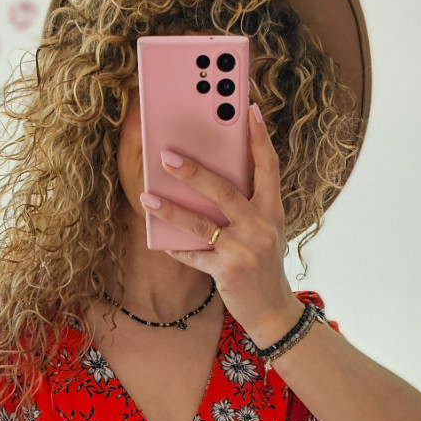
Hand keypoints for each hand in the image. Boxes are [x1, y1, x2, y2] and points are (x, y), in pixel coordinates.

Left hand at [140, 102, 299, 341]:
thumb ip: (246, 206)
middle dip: (194, 171)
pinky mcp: (228, 271)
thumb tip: (209, 179)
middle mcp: (262, 226)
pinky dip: (176, 247)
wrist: (273, 311)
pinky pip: (194, 255)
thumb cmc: (263, 264)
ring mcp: (245, 249)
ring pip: (202, 223)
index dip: (259, 137)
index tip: (249, 109)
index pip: (269, 166)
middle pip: (225, 190)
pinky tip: (158, 239)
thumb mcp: (265, 230)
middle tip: (167, 154)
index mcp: (273, 210)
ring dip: (171, 209)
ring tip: (147, 196)